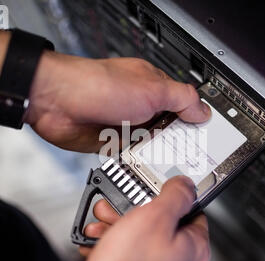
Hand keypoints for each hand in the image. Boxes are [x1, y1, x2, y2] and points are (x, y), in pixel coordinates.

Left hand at [26, 52, 210, 151]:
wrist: (56, 101)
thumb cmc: (97, 85)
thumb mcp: (152, 89)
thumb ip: (182, 99)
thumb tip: (203, 110)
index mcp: (155, 89)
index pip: (184, 107)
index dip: (196, 123)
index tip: (208, 141)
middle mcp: (142, 108)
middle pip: (169, 131)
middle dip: (179, 144)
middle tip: (193, 161)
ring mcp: (126, 127)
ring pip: (151, 147)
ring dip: (157, 156)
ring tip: (171, 169)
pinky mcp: (111, 144)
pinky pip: (131, 158)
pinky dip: (138, 164)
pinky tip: (146, 171)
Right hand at [80, 176, 210, 260]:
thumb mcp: (155, 217)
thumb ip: (176, 196)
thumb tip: (187, 185)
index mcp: (194, 248)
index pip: (193, 211)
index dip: (172, 197)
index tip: (155, 190)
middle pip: (162, 224)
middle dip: (135, 211)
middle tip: (119, 206)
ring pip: (142, 239)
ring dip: (120, 226)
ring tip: (103, 224)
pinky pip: (130, 256)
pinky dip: (115, 245)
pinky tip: (100, 241)